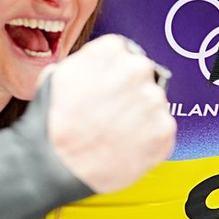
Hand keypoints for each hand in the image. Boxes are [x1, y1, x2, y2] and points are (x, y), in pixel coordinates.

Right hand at [43, 34, 175, 193]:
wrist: (58, 167)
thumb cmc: (54, 126)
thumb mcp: (56, 76)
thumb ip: (86, 62)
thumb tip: (99, 63)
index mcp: (111, 51)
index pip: (124, 52)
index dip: (112, 72)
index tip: (106, 85)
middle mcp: (137, 70)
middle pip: (141, 75)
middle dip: (129, 91)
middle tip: (110, 112)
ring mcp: (154, 100)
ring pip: (152, 103)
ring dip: (139, 115)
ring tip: (114, 131)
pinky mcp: (164, 129)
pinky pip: (160, 129)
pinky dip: (147, 138)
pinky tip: (124, 143)